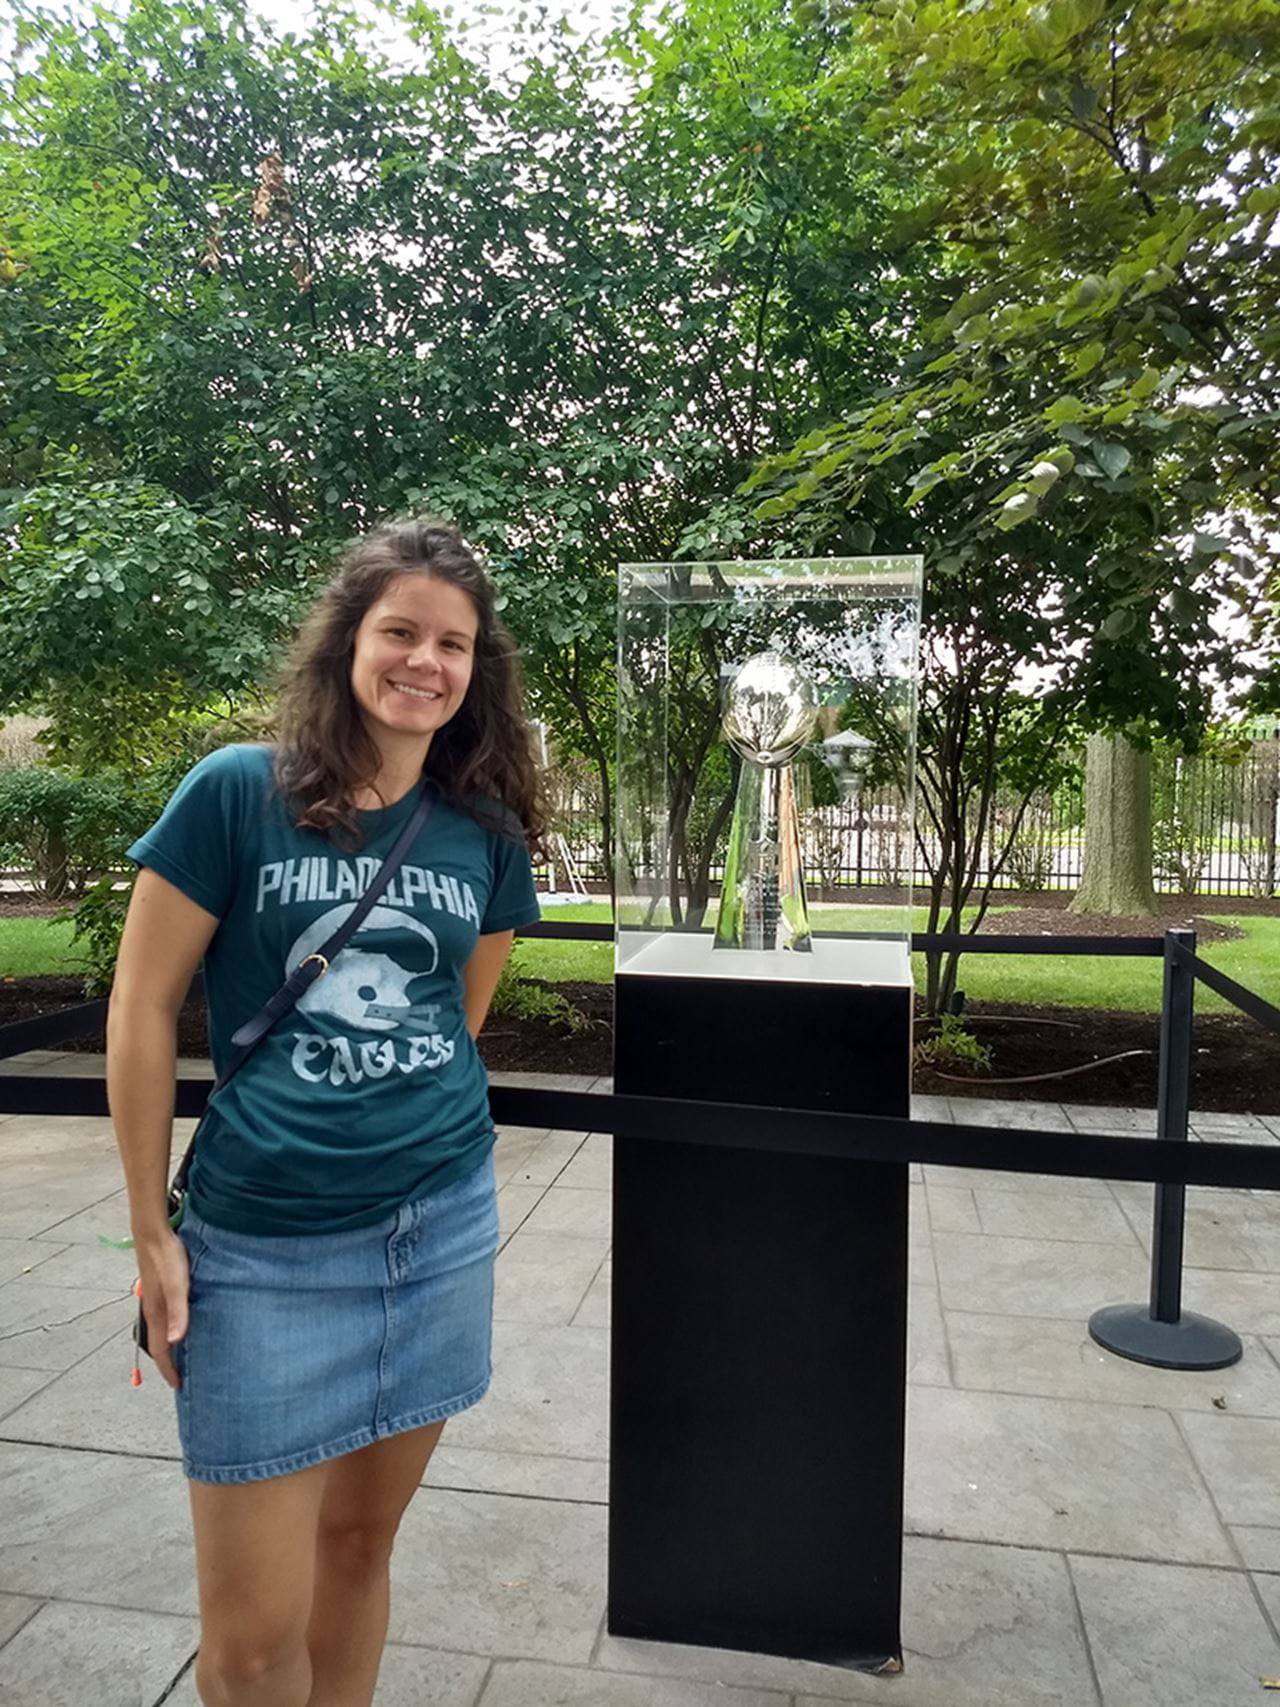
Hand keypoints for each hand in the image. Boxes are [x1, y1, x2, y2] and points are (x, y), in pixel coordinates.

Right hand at [134, 1228, 189, 1390]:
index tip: (178, 1386)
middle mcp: (153, 1311)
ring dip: (171, 1346)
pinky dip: (174, 1329)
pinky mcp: (160, 1290)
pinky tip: (185, 1324)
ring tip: (186, 1355)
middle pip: (160, 1344)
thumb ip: (178, 1312)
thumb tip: (176, 1342)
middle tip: (184, 1376)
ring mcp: (155, 1300)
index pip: (160, 1351)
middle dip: (169, 1363)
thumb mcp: (178, 1285)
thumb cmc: (167, 1258)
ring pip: (163, 1331)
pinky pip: (166, 1318)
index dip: (168, 1370)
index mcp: (156, 1314)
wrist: (153, 1234)